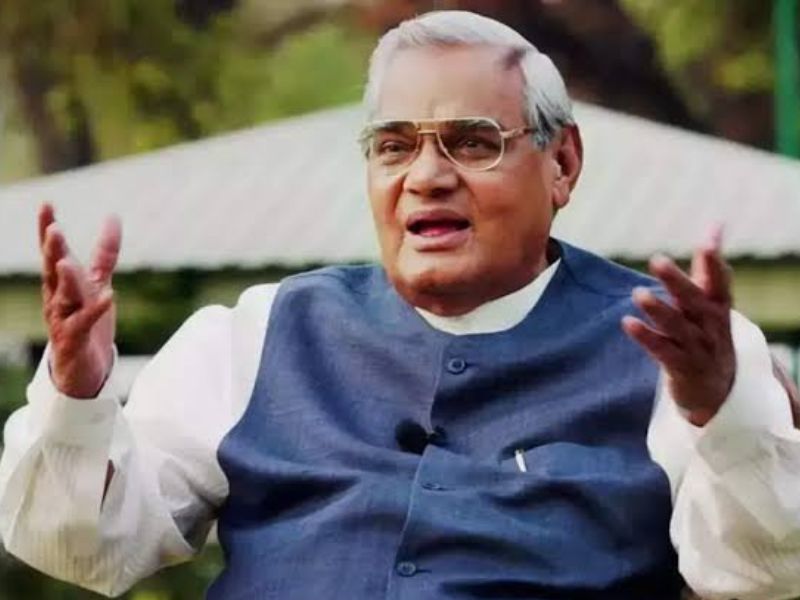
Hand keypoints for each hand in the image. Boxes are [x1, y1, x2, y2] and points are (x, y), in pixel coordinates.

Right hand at [39, 203, 121, 397]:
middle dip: (52, 251)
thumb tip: (113, 218)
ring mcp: (63, 320)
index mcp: (60, 283)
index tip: (46, 204)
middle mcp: (57, 299)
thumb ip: (103, 254)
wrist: (84, 369)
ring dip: (65, 279)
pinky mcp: (75, 339)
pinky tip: (107, 296)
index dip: (47, 229)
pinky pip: (85, 322)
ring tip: (66, 261)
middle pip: (52, 271)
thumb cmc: (86, 321)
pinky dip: (95, 309)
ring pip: (62, 297)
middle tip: (53, 229)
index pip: (53, 252)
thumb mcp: (96, 283)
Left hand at [622, 226, 734, 426]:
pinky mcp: (682, 367)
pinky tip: (627, 323)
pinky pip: (663, 351)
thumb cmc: (708, 333)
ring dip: (658, 310)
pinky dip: (646, 337)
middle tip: (657, 261)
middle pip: (695, 301)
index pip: (719, 281)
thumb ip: (708, 266)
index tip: (707, 242)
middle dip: (677, 281)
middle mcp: (711, 325)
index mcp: (718, 306)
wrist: (716, 388)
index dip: (713, 263)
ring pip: (678, 327)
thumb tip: (716, 225)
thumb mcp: (711, 301)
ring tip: (638, 293)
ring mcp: (698, 348)